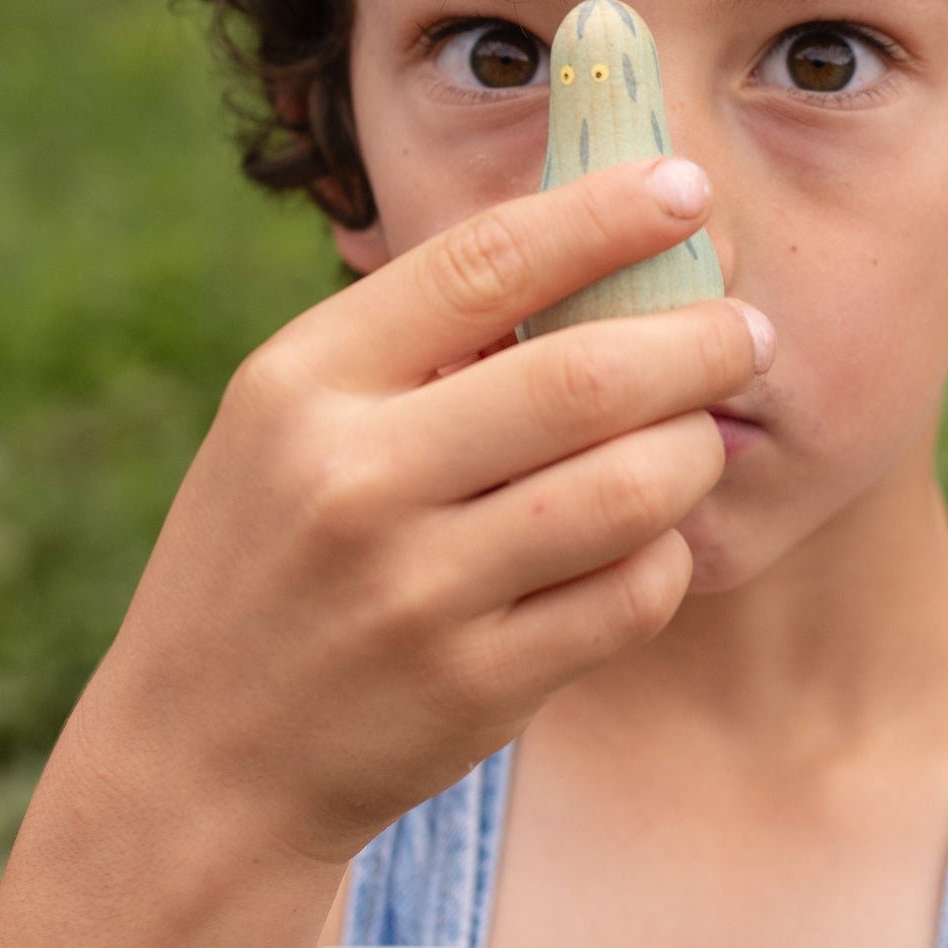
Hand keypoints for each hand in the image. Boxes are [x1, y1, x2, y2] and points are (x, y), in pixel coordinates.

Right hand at [61, 155, 769, 867]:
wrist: (200, 760)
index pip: (482, 263)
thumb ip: (414, 343)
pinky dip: (667, 554)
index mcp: (305, 383)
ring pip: (629, 488)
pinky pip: (630, 595)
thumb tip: (594, 252)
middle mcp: (354, 480)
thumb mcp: (291, 420)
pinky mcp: (474, 688)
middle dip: (698, 342)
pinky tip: (653, 537)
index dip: (603, 217)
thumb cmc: (272, 550)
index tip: (685, 188)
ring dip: (695, 450)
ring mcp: (415, 593)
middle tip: (746, 331)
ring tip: (700, 436)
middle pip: (586, 377)